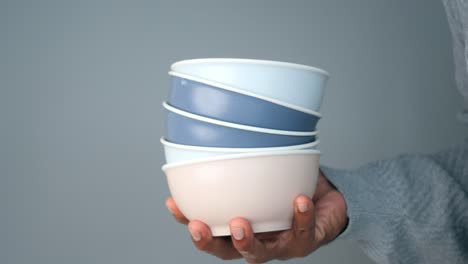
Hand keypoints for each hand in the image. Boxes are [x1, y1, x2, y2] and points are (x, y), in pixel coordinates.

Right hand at [165, 171, 346, 262]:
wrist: (328, 199)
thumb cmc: (288, 187)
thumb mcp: (263, 172)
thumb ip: (244, 161)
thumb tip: (218, 131)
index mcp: (242, 227)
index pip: (210, 229)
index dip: (189, 221)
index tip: (174, 203)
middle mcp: (259, 240)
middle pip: (228, 251)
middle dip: (211, 243)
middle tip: (200, 226)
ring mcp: (281, 244)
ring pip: (261, 253)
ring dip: (247, 241)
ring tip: (241, 223)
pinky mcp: (308, 240)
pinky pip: (304, 231)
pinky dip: (301, 216)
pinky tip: (299, 200)